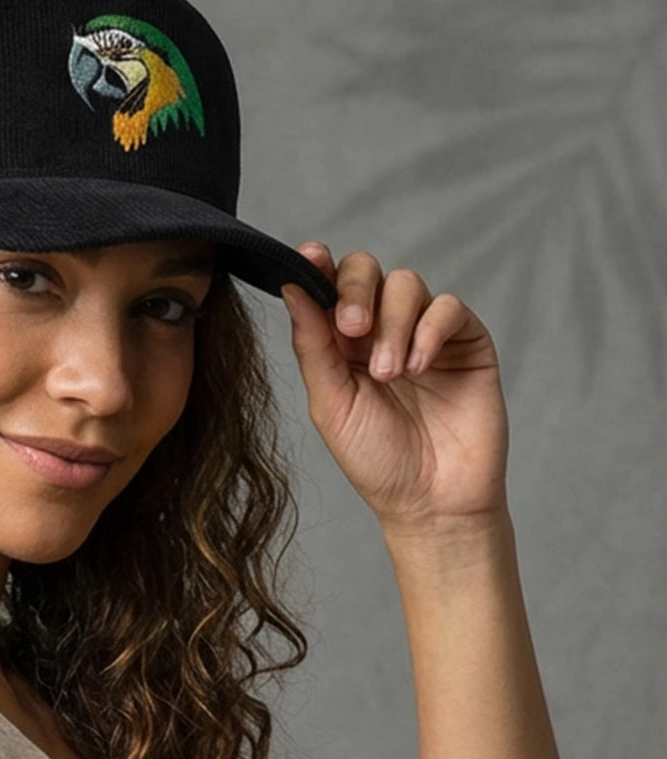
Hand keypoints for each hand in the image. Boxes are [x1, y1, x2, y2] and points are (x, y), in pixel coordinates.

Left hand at [281, 244, 509, 530]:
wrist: (431, 502)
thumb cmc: (377, 460)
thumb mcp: (331, 404)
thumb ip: (312, 345)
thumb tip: (293, 287)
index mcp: (341, 342)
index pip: (328, 286)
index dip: (318, 266)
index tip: (310, 256)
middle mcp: (382, 329)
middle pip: (367, 271)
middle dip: (354, 290)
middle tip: (352, 331)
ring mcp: (425, 332)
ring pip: (406, 284)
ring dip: (392, 324)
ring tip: (388, 374)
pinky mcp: (466, 342)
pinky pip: (449, 308)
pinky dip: (429, 330)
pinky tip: (417, 368)